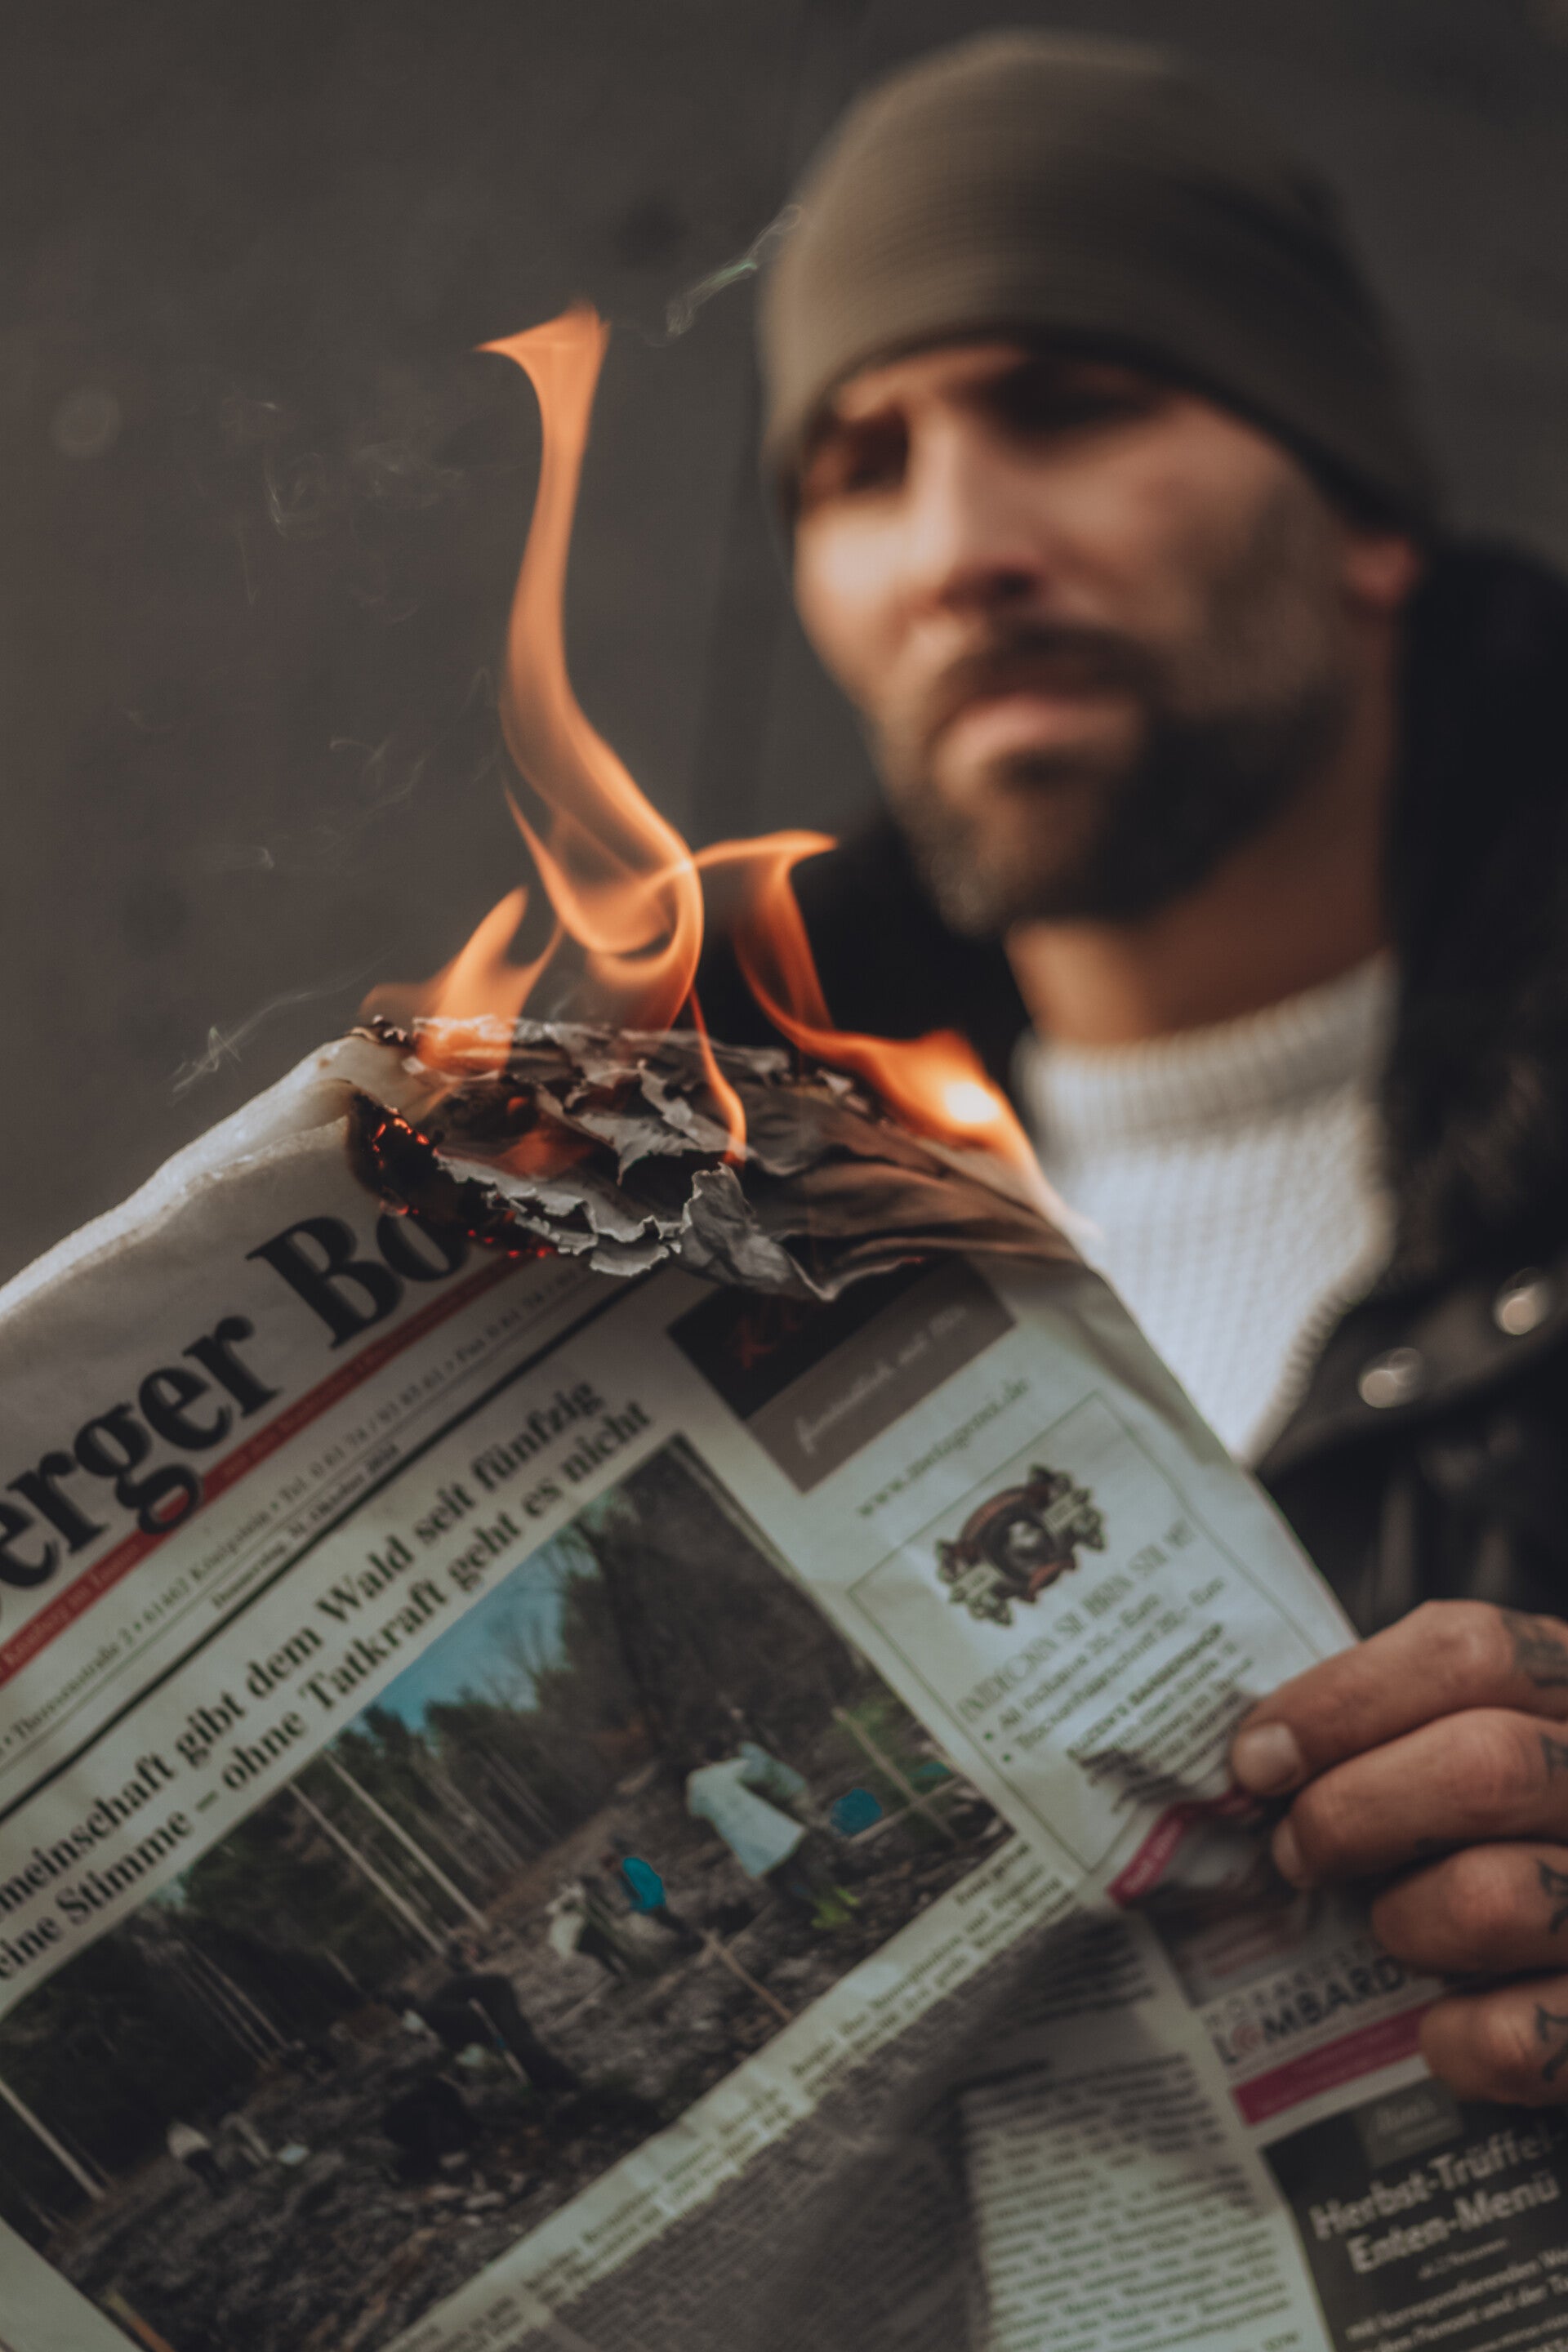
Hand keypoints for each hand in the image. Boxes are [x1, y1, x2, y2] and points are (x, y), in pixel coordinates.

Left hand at [1230, 1601, 1567, 2105]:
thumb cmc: (1513, 1838)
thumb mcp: (1481, 1744)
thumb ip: (1405, 1731)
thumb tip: (1262, 1757)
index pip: (1469, 1653)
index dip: (1343, 1701)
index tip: (1259, 1758)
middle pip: (1481, 1768)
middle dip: (1350, 1814)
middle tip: (1296, 1854)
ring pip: (1492, 1900)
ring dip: (1405, 1922)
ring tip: (1392, 1931)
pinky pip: (1515, 2037)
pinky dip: (1454, 2039)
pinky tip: (1441, 2027)